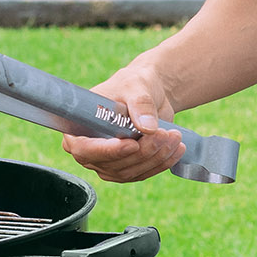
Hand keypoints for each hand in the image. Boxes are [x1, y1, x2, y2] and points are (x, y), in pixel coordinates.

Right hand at [60, 54, 185, 183]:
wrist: (150, 92)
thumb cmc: (134, 84)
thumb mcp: (136, 86)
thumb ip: (140, 104)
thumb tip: (147, 128)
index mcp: (79, 127)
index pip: (83, 148)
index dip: (106, 151)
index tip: (131, 144)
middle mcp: (90, 150)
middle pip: (111, 164)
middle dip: (141, 152)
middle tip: (164, 134)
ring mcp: (108, 162)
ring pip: (130, 171)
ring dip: (155, 157)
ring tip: (174, 136)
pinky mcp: (128, 167)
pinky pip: (144, 173)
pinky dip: (162, 162)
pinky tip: (177, 149)